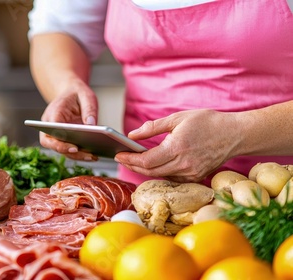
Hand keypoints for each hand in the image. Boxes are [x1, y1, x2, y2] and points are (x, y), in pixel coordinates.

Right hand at [39, 77, 99, 160]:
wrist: (71, 93)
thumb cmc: (76, 94)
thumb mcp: (86, 95)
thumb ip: (89, 108)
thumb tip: (92, 125)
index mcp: (53, 113)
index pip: (52, 130)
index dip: (61, 142)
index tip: (74, 148)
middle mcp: (50, 127)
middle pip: (54, 144)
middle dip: (70, 152)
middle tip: (89, 155)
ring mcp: (55, 135)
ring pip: (62, 150)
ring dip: (77, 156)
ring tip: (94, 156)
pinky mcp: (63, 140)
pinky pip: (69, 150)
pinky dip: (80, 154)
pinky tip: (94, 154)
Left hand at [114, 109, 239, 182]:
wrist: (235, 134)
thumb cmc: (207, 122)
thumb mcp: (177, 118)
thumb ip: (152, 128)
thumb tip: (132, 135)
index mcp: (177, 148)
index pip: (146, 161)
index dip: (130, 159)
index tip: (118, 155)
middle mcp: (183, 164)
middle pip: (150, 171)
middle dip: (132, 166)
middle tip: (122, 159)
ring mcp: (191, 173)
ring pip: (160, 176)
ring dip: (144, 170)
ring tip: (133, 161)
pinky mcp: (196, 177)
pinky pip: (172, 177)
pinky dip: (160, 172)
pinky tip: (153, 165)